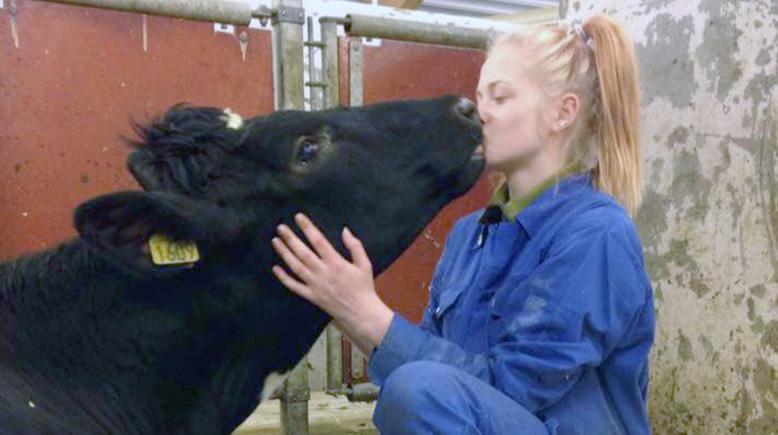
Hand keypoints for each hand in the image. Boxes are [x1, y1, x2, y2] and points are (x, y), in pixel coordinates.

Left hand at [271, 213, 392, 353]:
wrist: (360, 313)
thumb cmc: (363, 287)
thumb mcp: (365, 264)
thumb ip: (355, 246)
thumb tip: (345, 230)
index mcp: (336, 262)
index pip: (318, 241)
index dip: (308, 228)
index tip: (298, 217)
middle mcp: (323, 272)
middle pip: (303, 253)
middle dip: (290, 238)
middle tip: (280, 227)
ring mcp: (315, 285)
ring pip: (296, 267)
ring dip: (284, 253)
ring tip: (275, 241)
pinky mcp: (311, 296)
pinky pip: (294, 286)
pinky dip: (283, 278)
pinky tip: (275, 268)